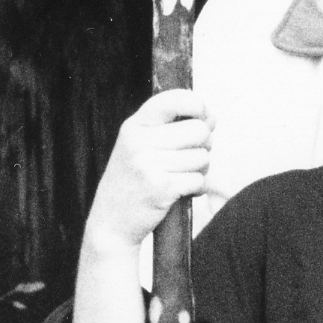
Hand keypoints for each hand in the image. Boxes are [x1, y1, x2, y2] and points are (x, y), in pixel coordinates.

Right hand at [86, 90, 212, 253]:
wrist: (111, 222)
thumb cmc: (135, 181)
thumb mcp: (143, 147)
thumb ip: (175, 129)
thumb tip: (212, 118)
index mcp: (135, 126)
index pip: (175, 99)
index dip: (198, 106)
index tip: (202, 118)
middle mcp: (139, 141)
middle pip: (200, 130)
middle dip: (203, 146)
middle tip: (187, 160)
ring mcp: (148, 163)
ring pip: (203, 157)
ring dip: (199, 170)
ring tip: (177, 178)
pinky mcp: (161, 186)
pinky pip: (200, 180)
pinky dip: (196, 189)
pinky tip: (177, 193)